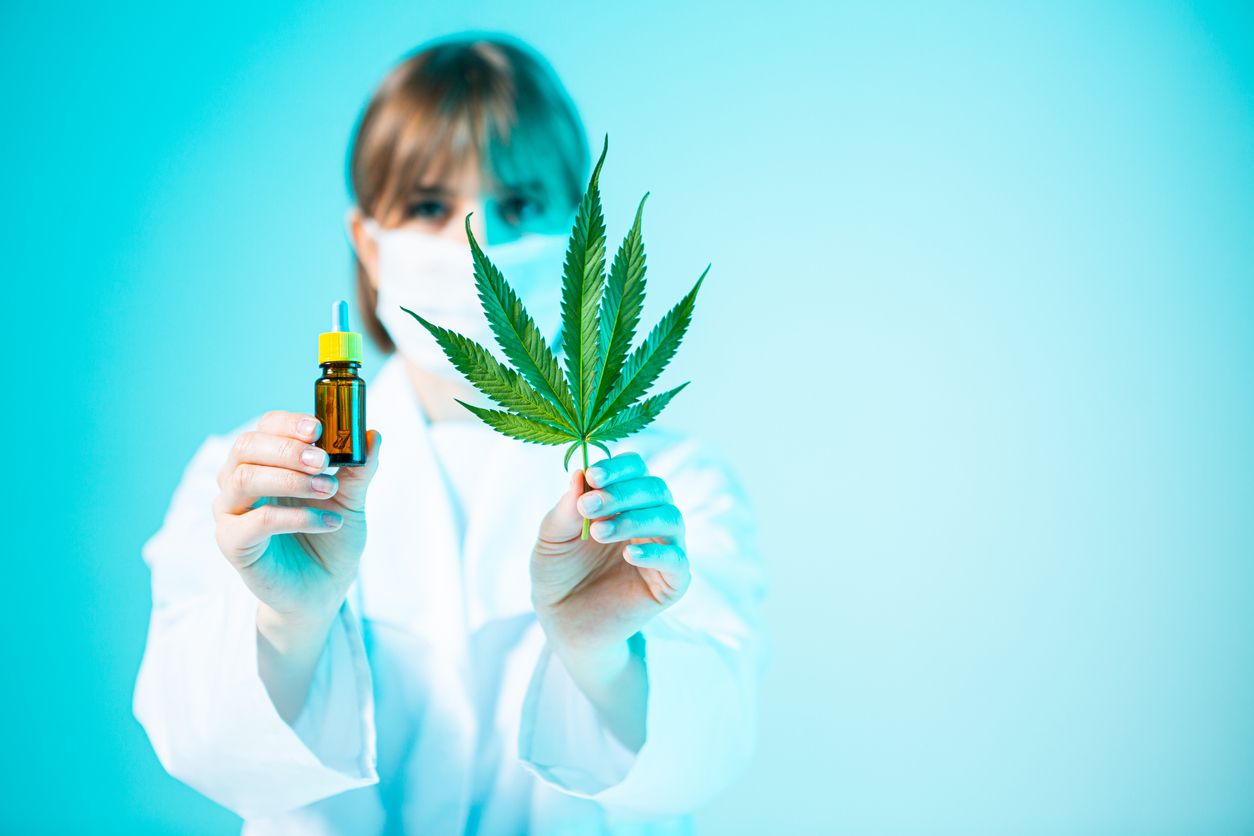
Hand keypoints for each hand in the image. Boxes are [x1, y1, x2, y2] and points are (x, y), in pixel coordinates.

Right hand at [213, 410, 380, 722]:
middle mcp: (240, 482)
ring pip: (243, 479)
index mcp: (267, 462)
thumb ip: (359, 469)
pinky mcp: (232, 544)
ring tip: (328, 490)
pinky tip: (328, 522)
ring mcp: (231, 513)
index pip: (265, 427)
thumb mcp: (352, 499)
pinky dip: (296, 517)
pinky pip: (255, 522)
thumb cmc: (332, 537)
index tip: (319, 429)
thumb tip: (373, 435)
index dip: (289, 423)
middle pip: (246, 447)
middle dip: (287, 448)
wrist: (324, 589)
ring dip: (291, 480)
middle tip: (324, 462)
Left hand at [530, 452, 689, 748]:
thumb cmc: (558, 573)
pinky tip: (629, 554)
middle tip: (587, 506)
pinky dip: (656, 552)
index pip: (636, 468)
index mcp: (623, 500)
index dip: (618, 468)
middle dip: (622, 493)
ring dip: (635, 519)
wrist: (562, 623)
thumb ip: (566, 509)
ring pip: (670, 519)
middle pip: (656, 488)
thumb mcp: (551, 538)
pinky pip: (678, 561)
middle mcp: (649, 519)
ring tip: (598, 532)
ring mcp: (664, 550)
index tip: (592, 476)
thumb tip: (580, 472)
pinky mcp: (671, 583)